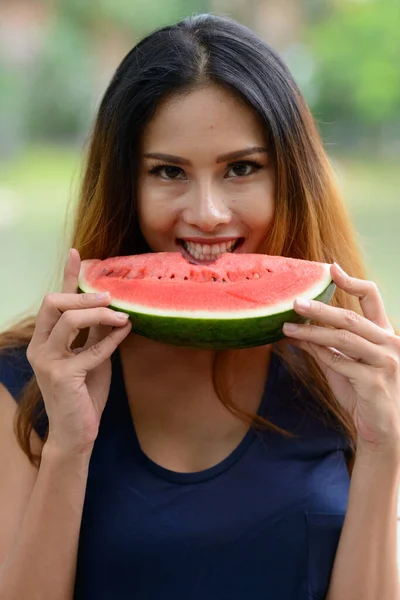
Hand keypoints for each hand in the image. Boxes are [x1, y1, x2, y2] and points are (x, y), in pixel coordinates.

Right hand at [26, 248, 131, 456]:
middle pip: (54, 302)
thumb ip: (96, 333)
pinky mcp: (62, 376)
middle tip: (110, 297)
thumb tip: (114, 308)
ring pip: (69, 319)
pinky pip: (90, 349)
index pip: (54, 300)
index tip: (77, 252)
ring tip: (121, 315)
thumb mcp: (92, 356)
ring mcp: (47, 360)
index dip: (66, 275)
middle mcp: (40, 346)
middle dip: (84, 294)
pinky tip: (125, 332)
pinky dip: (111, 339)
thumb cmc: (84, 393)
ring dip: (98, 313)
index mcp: (45, 338)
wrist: (77, 432)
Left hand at [283, 263, 399, 455]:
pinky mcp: (375, 381)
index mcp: (384, 334)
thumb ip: (325, 347)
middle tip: (295, 301)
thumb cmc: (363, 395)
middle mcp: (390, 343)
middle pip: (351, 318)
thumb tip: (295, 331)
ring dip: (311, 332)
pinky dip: (318, 353)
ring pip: (343, 339)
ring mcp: (385, 362)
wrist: (382, 431)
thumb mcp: (343, 366)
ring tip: (288, 326)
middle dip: (320, 308)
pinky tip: (299, 346)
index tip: (331, 268)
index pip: (373, 298)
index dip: (352, 281)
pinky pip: (340, 362)